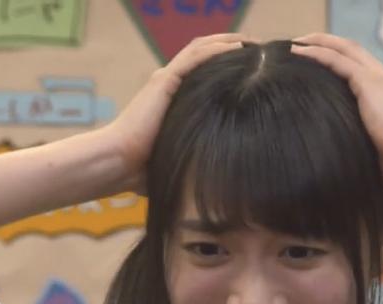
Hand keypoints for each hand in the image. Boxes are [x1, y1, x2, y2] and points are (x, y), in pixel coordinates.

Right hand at [102, 33, 254, 193]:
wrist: (118, 164)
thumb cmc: (143, 170)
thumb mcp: (181, 159)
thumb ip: (197, 159)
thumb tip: (225, 182)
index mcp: (175, 99)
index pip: (206, 73)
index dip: (230, 67)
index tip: (260, 71)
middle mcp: (171, 85)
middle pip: (206, 55)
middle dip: (234, 49)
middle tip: (264, 50)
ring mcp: (167, 80)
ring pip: (202, 49)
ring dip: (229, 42)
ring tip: (255, 42)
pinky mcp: (164, 81)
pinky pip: (194, 57)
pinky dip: (216, 49)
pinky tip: (238, 46)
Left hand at [291, 33, 382, 198]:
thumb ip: (374, 160)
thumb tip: (364, 188)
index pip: (365, 75)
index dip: (344, 66)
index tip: (321, 70)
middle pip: (355, 54)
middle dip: (329, 46)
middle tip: (303, 46)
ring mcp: (380, 80)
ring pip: (346, 50)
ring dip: (320, 43)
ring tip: (296, 44)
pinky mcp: (370, 83)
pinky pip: (337, 60)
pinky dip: (317, 53)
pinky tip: (299, 52)